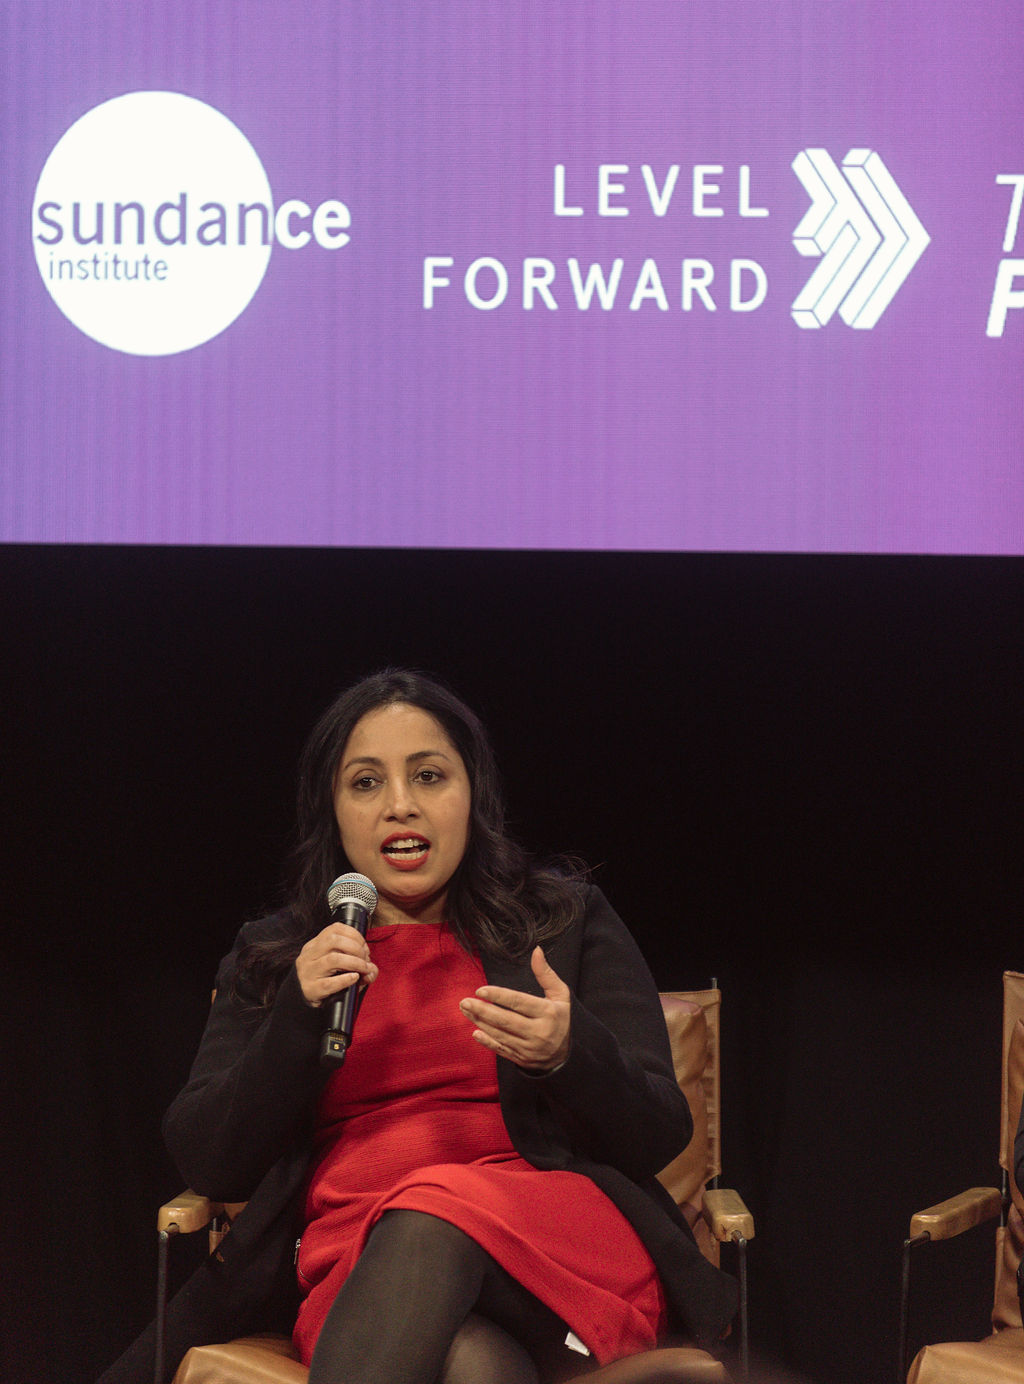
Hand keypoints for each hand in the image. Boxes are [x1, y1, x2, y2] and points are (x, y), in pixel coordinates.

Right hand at [295, 922, 378, 1007]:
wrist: (302, 999)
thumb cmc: (324, 979)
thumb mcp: (338, 965)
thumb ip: (359, 963)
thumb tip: (373, 970)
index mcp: (315, 945)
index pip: (335, 929)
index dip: (354, 935)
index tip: (364, 947)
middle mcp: (309, 956)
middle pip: (333, 941)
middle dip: (355, 948)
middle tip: (365, 959)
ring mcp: (308, 972)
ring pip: (332, 959)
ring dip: (355, 963)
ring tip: (364, 970)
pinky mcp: (311, 989)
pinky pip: (329, 983)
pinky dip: (346, 980)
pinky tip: (354, 978)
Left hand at [459, 946, 570, 1071]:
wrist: (568, 1055)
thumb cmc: (561, 1018)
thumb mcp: (560, 995)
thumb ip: (546, 973)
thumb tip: (536, 951)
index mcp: (548, 1013)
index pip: (518, 1002)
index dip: (498, 996)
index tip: (480, 990)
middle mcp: (538, 1032)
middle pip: (505, 1020)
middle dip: (482, 1010)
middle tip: (465, 1001)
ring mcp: (529, 1048)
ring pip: (500, 1034)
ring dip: (480, 1022)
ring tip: (466, 1011)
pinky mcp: (522, 1059)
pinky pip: (502, 1050)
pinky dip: (487, 1042)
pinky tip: (475, 1033)